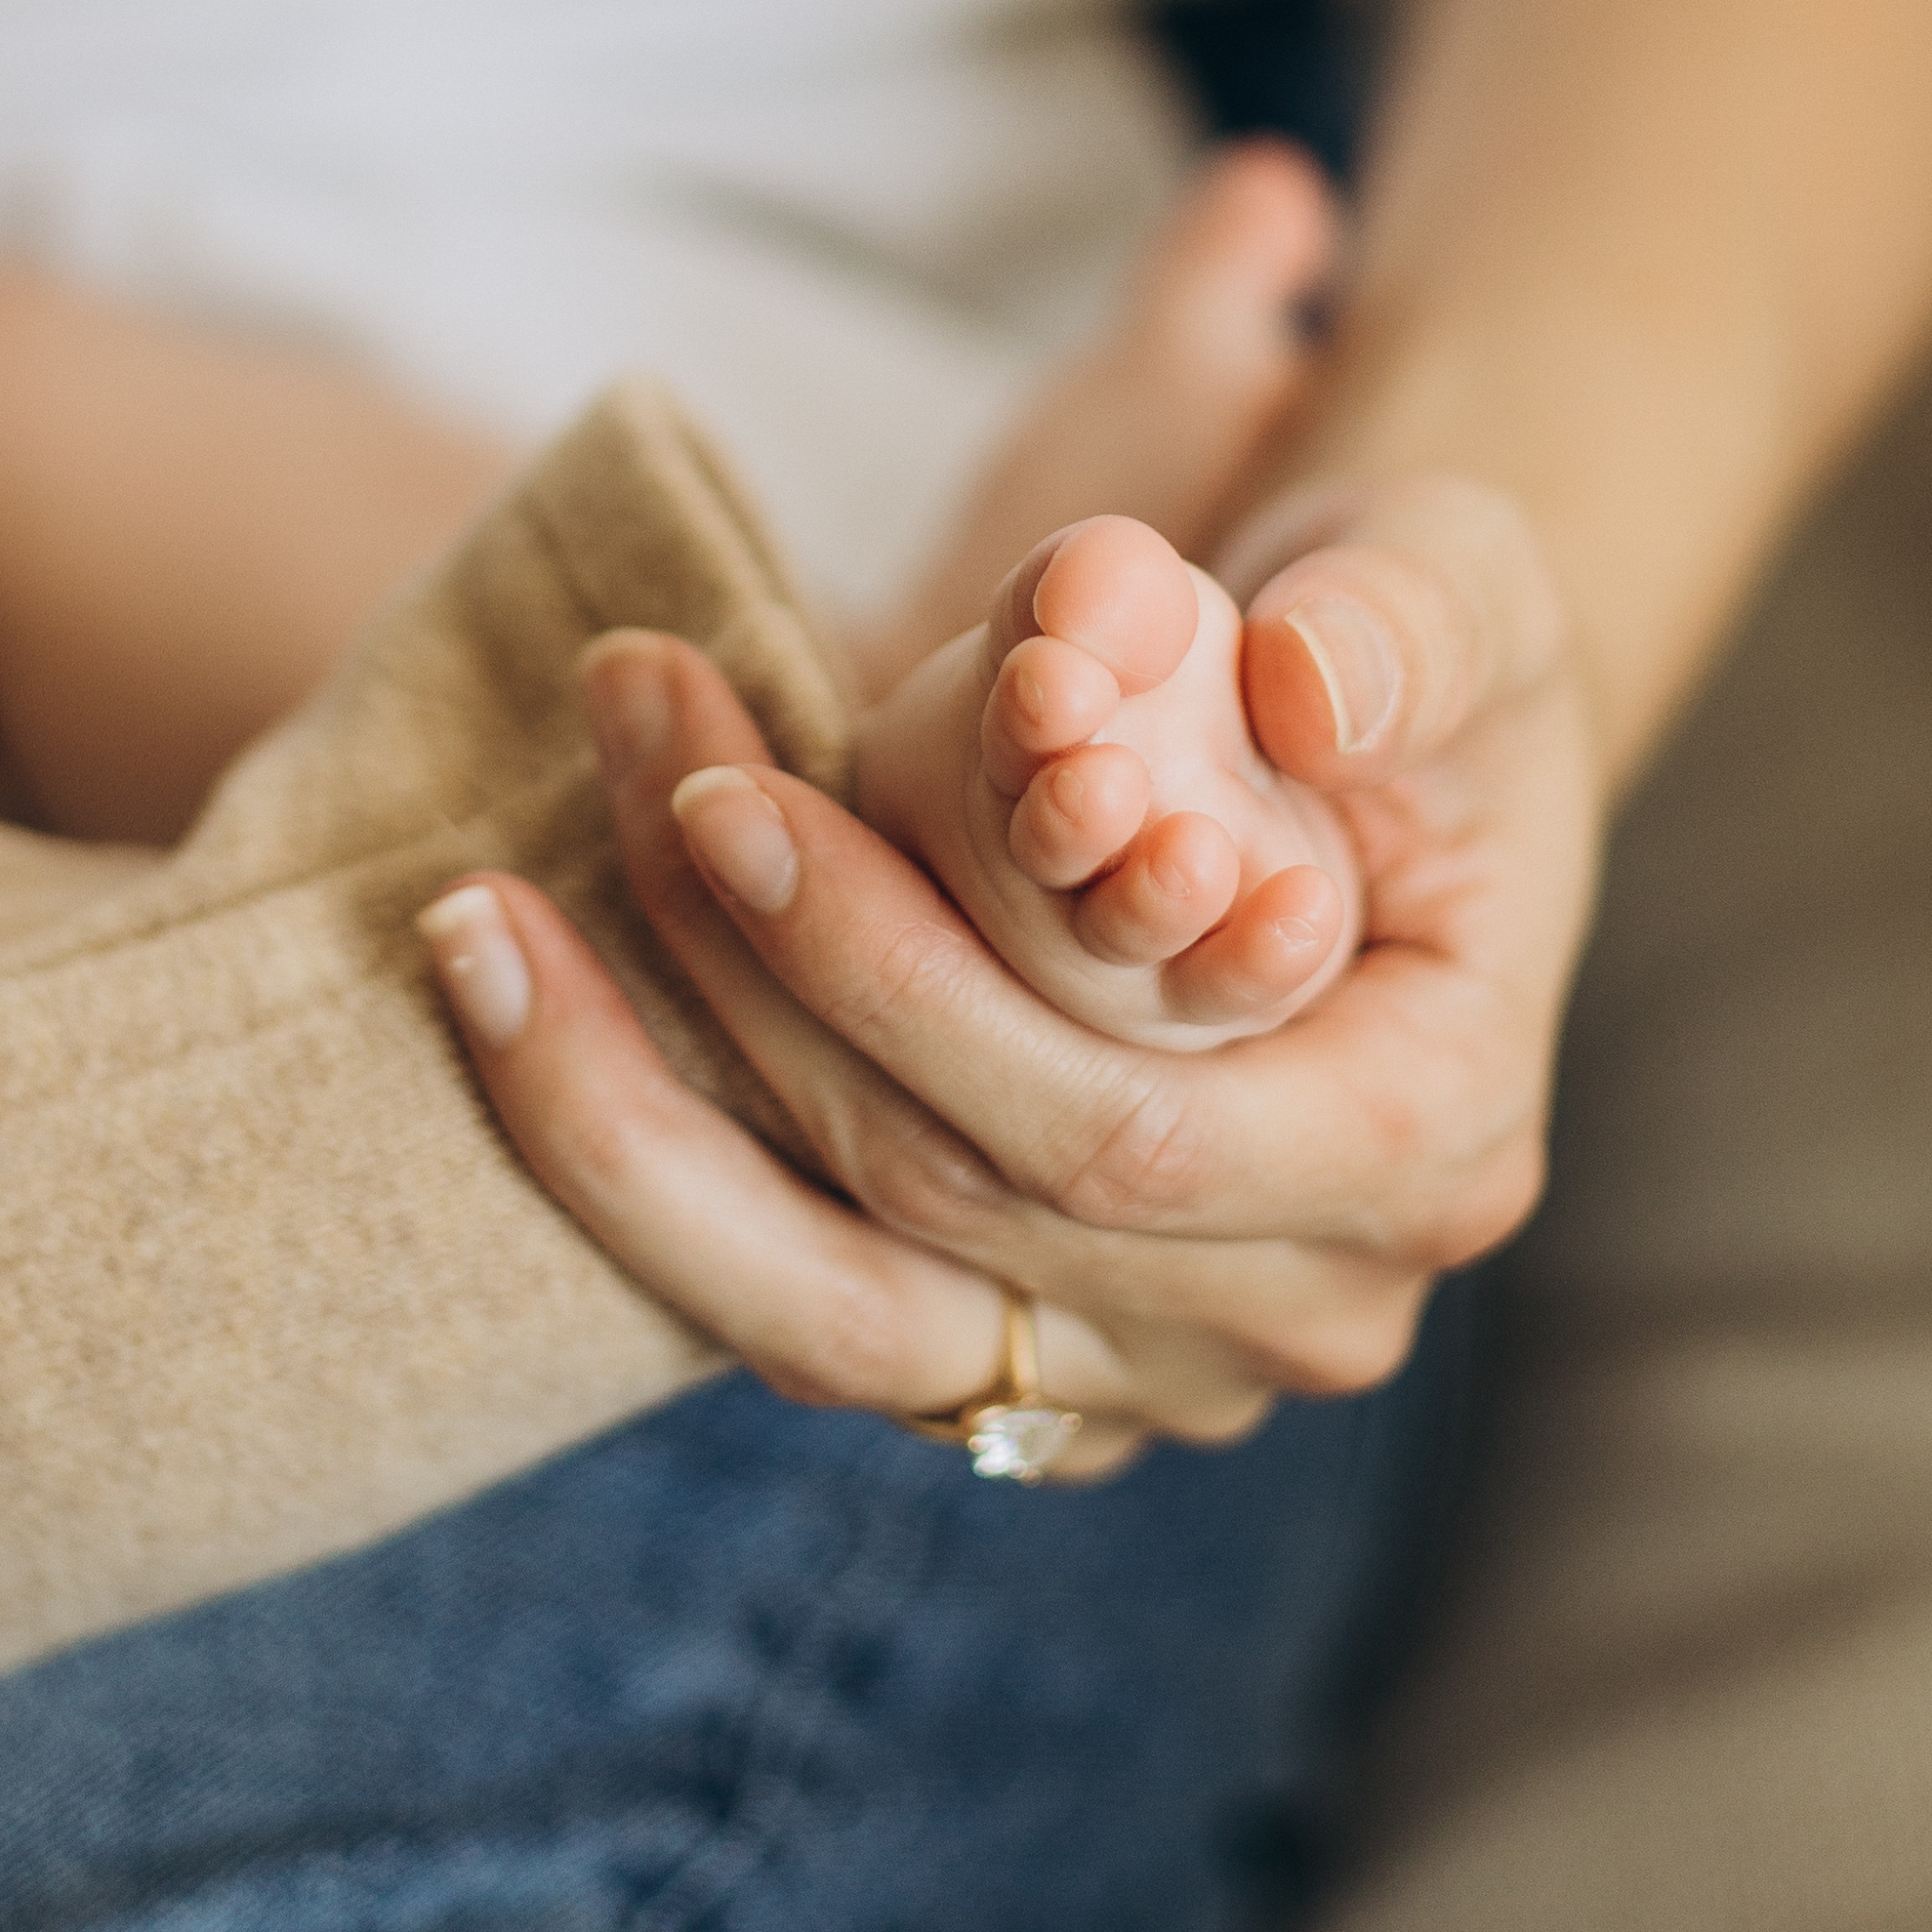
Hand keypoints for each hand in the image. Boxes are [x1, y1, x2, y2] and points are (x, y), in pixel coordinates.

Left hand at [420, 471, 1596, 1467]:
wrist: (1362, 742)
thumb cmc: (1404, 639)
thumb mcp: (1455, 570)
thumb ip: (1401, 615)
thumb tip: (1304, 689)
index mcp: (1433, 1141)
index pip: (1120, 1129)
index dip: (894, 978)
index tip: (720, 796)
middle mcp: (1300, 1301)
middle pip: (948, 1208)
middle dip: (735, 987)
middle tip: (611, 760)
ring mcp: (1154, 1360)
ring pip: (831, 1320)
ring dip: (630, 1122)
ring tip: (476, 922)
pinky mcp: (1025, 1360)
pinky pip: (801, 1317)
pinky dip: (659, 1179)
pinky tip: (530, 1009)